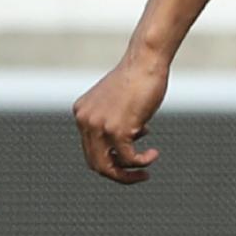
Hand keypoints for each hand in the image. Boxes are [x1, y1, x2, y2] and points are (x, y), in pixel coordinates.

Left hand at [74, 53, 168, 184]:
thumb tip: (121, 150)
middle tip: (138, 175)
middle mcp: (85, 120)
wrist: (145, 61)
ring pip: (108, 167)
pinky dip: (142, 161)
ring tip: (145, 170)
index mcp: (82, 113)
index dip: (111, 157)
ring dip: (129, 174)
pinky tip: (152, 154)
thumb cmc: (138, 79)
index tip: (130, 156)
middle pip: (95, 163)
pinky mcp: (116, 129)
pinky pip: (128, 159)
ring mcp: (98, 125)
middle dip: (117, 174)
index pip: (91, 149)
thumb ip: (113, 123)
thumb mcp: (117, 104)